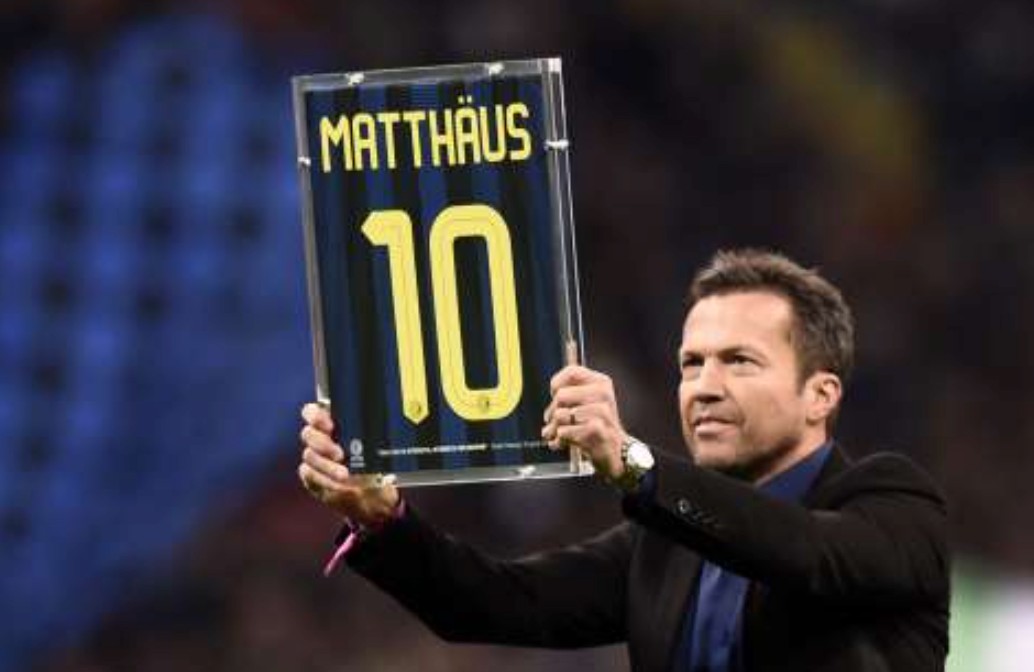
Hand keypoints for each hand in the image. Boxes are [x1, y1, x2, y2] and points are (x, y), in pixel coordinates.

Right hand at [298, 403, 399, 525]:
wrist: (373, 492)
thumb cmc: (375, 462)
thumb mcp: (377, 447)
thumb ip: (370, 433)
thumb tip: (375, 423)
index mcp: (331, 423)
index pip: (312, 412)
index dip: (316, 416)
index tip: (330, 426)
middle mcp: (319, 437)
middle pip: (308, 434)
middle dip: (323, 444)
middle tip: (340, 455)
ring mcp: (313, 457)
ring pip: (309, 456)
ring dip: (327, 466)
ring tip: (345, 475)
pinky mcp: (310, 476)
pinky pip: (310, 475)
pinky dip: (325, 480)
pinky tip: (339, 486)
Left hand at [541, 365, 626, 479]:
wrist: (616, 452)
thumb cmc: (598, 425)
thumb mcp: (590, 402)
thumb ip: (572, 392)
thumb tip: (553, 391)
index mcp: (601, 383)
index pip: (572, 372)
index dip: (557, 384)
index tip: (555, 395)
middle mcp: (603, 394)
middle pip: (561, 395)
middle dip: (551, 412)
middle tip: (552, 421)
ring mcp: (600, 412)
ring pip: (560, 415)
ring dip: (553, 428)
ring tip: (558, 434)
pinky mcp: (595, 430)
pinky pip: (563, 431)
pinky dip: (559, 440)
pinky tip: (564, 443)